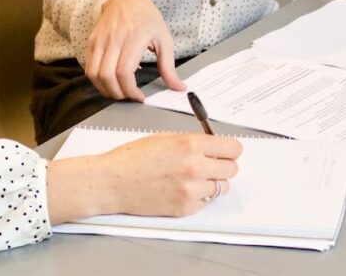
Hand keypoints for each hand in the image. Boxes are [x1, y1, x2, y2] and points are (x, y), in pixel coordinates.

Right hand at [46, 133, 241, 223]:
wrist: (112, 182)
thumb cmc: (133, 158)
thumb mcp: (166, 138)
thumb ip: (193, 142)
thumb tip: (215, 146)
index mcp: (190, 144)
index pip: (233, 148)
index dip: (230, 149)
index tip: (226, 151)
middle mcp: (195, 167)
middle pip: (232, 169)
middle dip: (223, 165)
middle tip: (210, 165)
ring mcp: (191, 190)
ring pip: (222, 187)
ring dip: (212, 182)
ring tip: (193, 178)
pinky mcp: (185, 208)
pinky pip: (206, 202)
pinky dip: (199, 197)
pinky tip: (181, 189)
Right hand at [85, 0, 185, 100]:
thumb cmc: (147, 18)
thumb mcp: (164, 39)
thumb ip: (169, 66)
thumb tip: (178, 87)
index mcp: (135, 37)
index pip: (124, 71)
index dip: (130, 90)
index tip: (139, 96)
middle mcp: (114, 38)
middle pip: (107, 76)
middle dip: (118, 93)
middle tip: (129, 96)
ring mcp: (100, 40)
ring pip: (94, 74)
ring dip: (105, 89)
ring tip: (119, 91)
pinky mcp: (92, 42)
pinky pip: (89, 68)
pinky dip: (97, 80)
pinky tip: (110, 82)